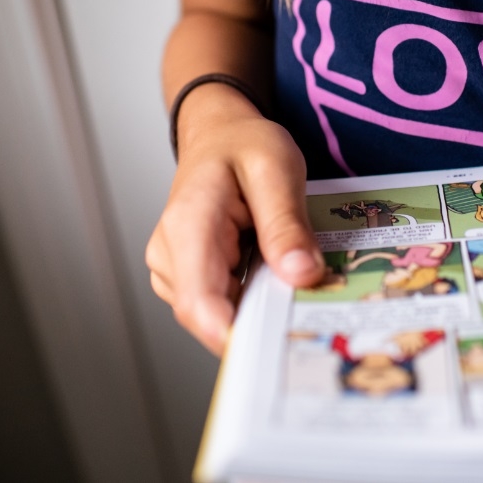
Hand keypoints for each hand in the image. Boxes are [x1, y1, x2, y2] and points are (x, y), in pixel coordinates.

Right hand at [146, 85, 323, 353]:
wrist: (220, 135)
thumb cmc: (243, 146)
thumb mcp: (276, 168)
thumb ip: (286, 221)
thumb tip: (301, 275)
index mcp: (188, 224)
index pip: (199, 301)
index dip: (235, 335)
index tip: (279, 347)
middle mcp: (171, 254)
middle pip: (211, 318)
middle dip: (260, 326)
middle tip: (312, 321)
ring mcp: (175, 271)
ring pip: (219, 318)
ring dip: (260, 314)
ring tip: (300, 294)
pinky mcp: (190, 279)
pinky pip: (223, 307)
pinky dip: (254, 304)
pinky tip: (280, 287)